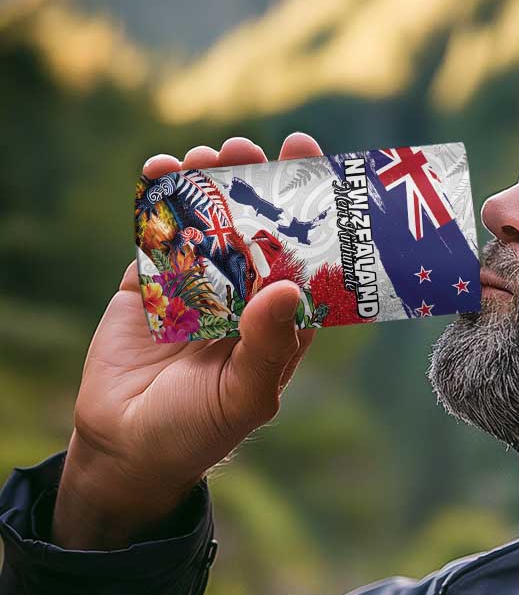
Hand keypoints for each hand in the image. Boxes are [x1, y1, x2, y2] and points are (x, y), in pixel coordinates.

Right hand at [52, 133, 323, 548]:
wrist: (126, 446)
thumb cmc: (199, 430)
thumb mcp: (244, 396)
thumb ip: (268, 345)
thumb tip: (287, 286)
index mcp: (280, 321)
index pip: (305, 260)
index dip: (313, 216)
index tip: (315, 168)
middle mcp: (244, 296)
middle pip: (257, 229)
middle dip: (258, 186)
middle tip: (252, 149)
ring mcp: (196, 285)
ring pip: (209, 222)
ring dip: (210, 184)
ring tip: (209, 155)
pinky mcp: (150, 282)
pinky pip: (158, 233)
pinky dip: (159, 199)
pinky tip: (161, 169)